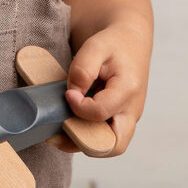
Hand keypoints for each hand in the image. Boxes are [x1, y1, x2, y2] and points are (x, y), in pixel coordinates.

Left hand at [55, 23, 151, 155]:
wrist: (129, 41)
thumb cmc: (113, 43)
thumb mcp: (96, 46)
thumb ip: (83, 69)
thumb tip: (72, 94)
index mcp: (128, 90)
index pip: (101, 112)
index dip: (78, 107)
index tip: (67, 94)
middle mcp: (131, 110)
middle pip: (114, 145)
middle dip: (84, 142)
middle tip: (58, 131)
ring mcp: (126, 117)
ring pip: (108, 146)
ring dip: (82, 142)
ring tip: (56, 133)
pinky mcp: (118, 119)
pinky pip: (103, 137)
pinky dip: (85, 136)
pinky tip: (65, 126)